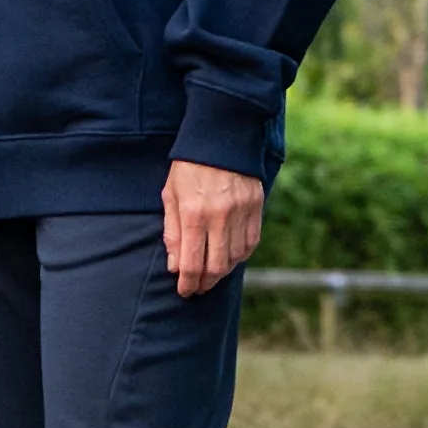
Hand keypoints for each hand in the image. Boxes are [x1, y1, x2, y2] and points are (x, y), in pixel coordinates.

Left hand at [161, 159, 264, 298]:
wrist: (222, 136)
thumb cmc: (189, 166)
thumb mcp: (171, 195)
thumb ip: (172, 232)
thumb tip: (175, 266)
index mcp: (194, 213)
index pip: (192, 263)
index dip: (187, 283)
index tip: (184, 291)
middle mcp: (220, 216)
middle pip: (217, 267)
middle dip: (206, 283)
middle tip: (198, 287)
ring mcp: (241, 212)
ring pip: (236, 258)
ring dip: (223, 271)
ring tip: (212, 273)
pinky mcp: (256, 207)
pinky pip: (251, 243)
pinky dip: (240, 256)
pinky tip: (230, 257)